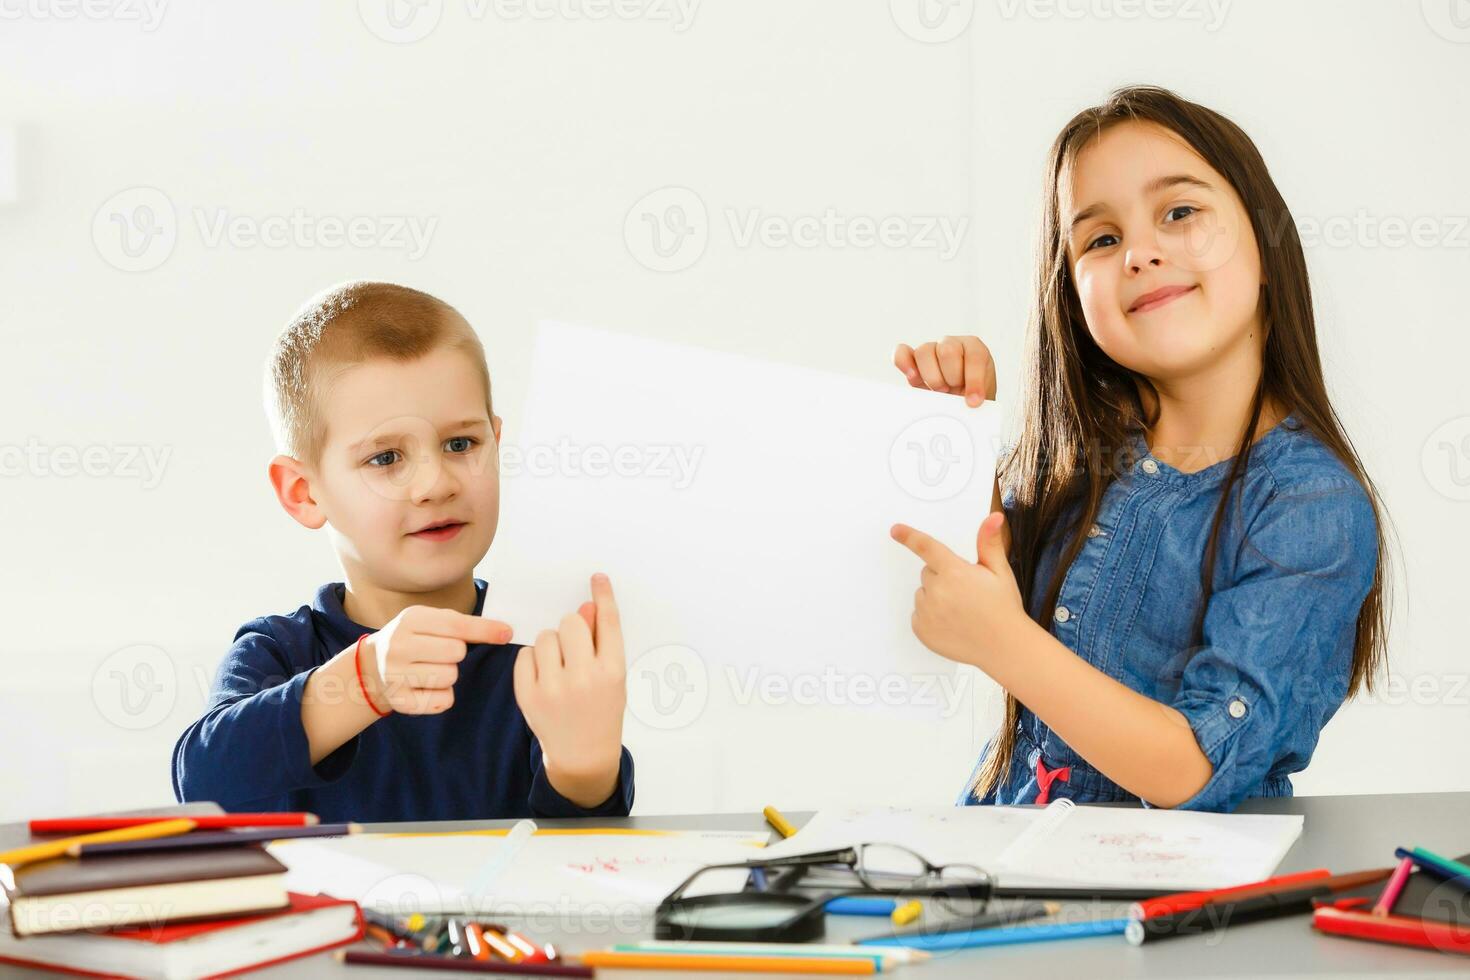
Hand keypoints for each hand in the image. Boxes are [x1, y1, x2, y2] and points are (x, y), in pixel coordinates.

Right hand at [362, 606, 514, 714]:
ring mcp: (395, 675)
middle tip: (441, 653)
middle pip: (455, 652)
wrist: (371, 667)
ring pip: (450, 677)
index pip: (456, 624)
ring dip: (449, 675)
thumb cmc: (413, 639)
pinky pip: (443, 701)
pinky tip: (426, 687)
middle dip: (457, 654)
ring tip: (431, 669)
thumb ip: (462, 624)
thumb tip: (504, 631)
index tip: (507, 633)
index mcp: (410, 619)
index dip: (485, 630)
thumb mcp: (430, 621)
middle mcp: (398, 646)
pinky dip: (443, 696)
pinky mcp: (399, 701)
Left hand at [514, 573, 627, 805]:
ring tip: (559, 665)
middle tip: (574, 647)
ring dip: (551, 644)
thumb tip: (586, 607)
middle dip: (571, 629)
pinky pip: (525, 655)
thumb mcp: (612, 678)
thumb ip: (601, 642)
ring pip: (545, 636)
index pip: (608, 624)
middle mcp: (584, 679)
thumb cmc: (601, 710)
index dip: (603, 597)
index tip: (596, 578)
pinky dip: (533, 660)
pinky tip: (544, 676)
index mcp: (612, 672)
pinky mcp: (527, 695)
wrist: (583, 755)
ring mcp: (553, 689)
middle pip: (570, 623)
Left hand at [890, 512, 1024, 669]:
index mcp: (955, 572)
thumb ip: (989, 543)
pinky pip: (918, 614)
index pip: (926, 547)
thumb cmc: (1003, 608)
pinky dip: (931, 617)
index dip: (909, 536)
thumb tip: (993, 517)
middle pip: (928, 573)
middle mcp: (937, 592)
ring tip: (962, 610)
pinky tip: (952, 623)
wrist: (1005, 647)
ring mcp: (927, 613)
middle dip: (944, 577)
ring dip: (936, 597)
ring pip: (923, 593)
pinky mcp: (922, 630)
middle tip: (967, 592)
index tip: (896, 530)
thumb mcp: (999, 572)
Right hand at [894, 335, 996, 407]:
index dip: (974, 380)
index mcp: (975, 348)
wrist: (958, 401)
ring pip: (924, 351)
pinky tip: (913, 377)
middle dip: (950, 377)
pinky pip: (901, 353)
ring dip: (931, 376)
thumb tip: (969, 403)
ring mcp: (930, 349)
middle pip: (947, 351)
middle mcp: (952, 344)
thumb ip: (977, 396)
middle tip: (953, 390)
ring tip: (939, 390)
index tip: (973, 401)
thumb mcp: (980, 396)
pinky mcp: (912, 360)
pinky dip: (904, 363)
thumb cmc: (970, 396)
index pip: (974, 356)